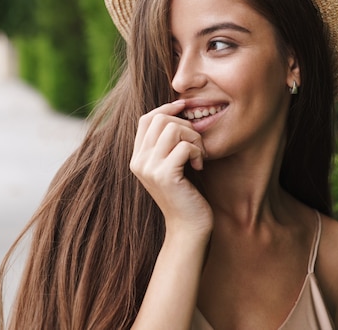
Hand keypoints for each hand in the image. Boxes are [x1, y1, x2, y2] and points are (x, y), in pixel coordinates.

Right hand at [130, 100, 212, 234]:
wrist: (188, 227)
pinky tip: (200, 165)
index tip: (184, 109)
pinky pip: (184, 146)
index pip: (146, 119)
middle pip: (160, 119)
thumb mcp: (172, 165)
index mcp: (138, 157)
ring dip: (194, 138)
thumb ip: (167, 143)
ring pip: (173, 129)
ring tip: (199, 155)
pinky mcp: (165, 176)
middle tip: (197, 144)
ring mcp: (149, 168)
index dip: (166, 109)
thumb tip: (177, 111)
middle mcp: (139, 161)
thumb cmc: (186, 194)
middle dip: (185, 125)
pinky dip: (198, 152)